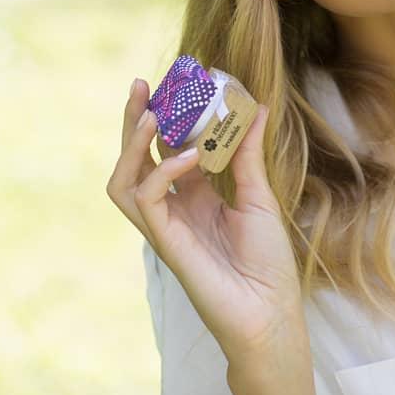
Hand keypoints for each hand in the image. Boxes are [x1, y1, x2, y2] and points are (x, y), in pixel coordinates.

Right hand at [107, 81, 305, 366]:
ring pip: (125, 179)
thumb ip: (248, 154)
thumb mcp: (260, 197)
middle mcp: (174, 208)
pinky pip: (148, 200)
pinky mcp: (165, 243)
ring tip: (153, 114)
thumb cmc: (267, 262)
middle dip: (134, 121)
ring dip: (132, 144)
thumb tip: (255, 107)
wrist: (270, 312)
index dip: (169, 117)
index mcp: (195, 196)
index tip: (180, 82)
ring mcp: (165, 226)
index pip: (167, 148)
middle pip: (136, 158)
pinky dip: (162, 172)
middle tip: (142, 84)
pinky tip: (187, 156)